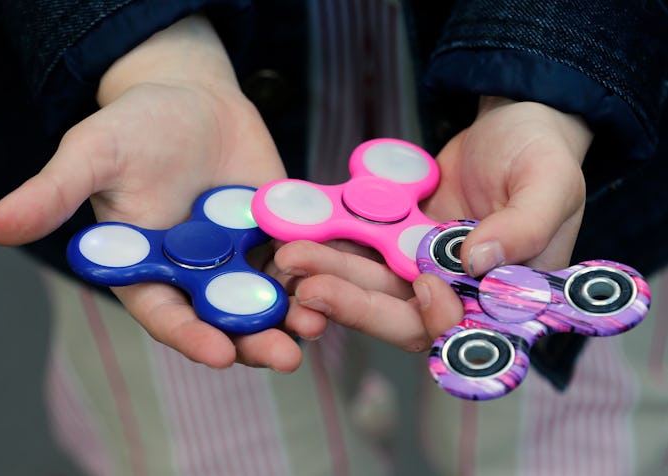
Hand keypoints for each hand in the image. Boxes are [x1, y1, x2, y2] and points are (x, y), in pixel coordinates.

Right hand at [0, 15, 302, 371]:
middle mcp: (196, 272)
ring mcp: (239, 255)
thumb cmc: (135, 125)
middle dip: (253, 339)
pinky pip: (296, 259)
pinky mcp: (274, 232)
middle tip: (285, 357)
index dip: (189, 337)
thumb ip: (55, 192)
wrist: (189, 98)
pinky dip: (314, 273)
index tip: (217, 354)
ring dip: (291, 316)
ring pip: (266, 296)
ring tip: (317, 327)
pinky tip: (337, 282)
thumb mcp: (93, 154)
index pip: (167, 314)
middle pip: (224, 318)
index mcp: (150, 268)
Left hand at [275, 97, 591, 347]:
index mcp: (507, 296)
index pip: (469, 331)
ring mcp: (423, 269)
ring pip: (372, 287)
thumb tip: (478, 261)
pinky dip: (332, 245)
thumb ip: (525, 225)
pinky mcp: (397, 243)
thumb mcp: (550, 184)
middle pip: (404, 317)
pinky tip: (300, 235)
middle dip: (357, 304)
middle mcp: (460, 292)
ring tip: (292, 256)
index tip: (426, 285)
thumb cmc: (542, 155)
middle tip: (310, 285)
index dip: (442, 320)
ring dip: (332, 275)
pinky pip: (361, 251)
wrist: (510, 124)